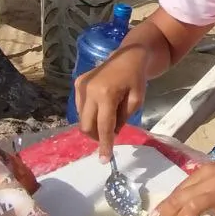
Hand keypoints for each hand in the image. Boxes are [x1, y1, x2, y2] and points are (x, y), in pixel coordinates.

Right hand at [74, 47, 147, 161]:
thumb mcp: (136, 101)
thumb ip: (122, 119)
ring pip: (81, 118)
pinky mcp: (78, 83)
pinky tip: (101, 105)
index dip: (104, 144)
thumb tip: (110, 133)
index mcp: (106, 94)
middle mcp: (89, 90)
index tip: (104, 159)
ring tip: (108, 115)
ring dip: (93, 124)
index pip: (103, 126)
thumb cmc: (136, 78)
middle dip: (96, 136)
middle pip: (86, 125)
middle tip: (108, 136)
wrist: (127, 55)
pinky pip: (80, 107)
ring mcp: (81, 86)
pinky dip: (90, 113)